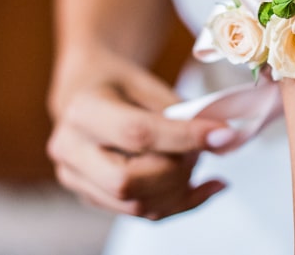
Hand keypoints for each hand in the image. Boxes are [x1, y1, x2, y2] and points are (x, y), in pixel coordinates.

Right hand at [48, 50, 234, 219]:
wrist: (84, 92)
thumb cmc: (116, 82)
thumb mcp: (144, 81)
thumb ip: (177, 111)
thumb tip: (219, 138)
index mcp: (82, 110)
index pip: (135, 133)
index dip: (183, 137)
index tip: (222, 134)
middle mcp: (71, 150)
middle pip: (127, 181)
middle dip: (176, 170)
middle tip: (203, 148)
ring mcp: (77, 179)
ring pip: (136, 205)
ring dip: (180, 188)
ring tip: (198, 160)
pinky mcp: (93, 197)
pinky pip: (142, 213)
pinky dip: (180, 203)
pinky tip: (205, 187)